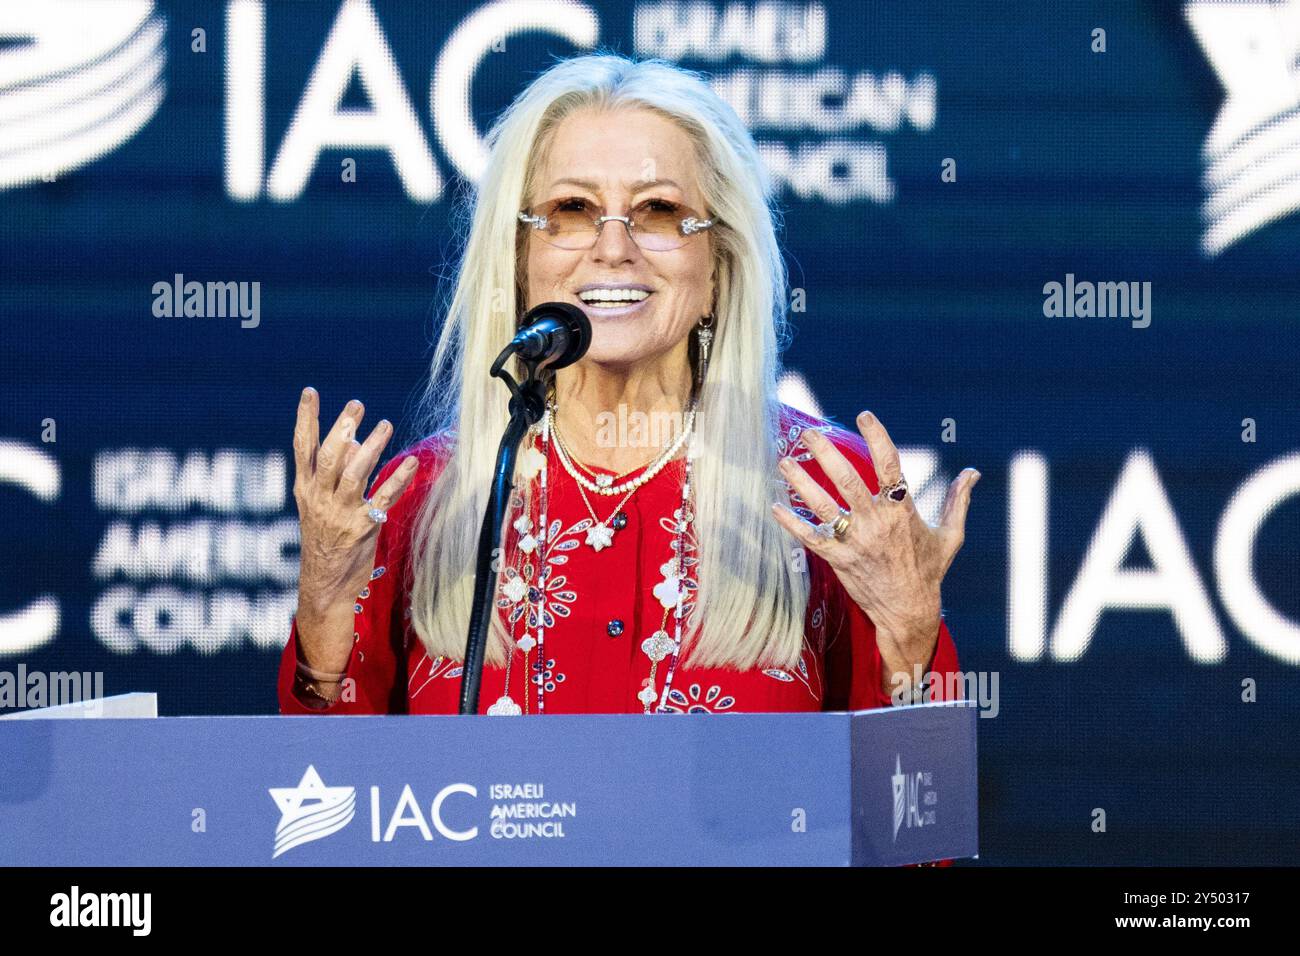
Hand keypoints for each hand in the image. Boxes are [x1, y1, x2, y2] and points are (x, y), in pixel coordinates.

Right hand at [292, 387, 418, 672]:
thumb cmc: (325, 540)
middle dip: (342, 427)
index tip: (310, 392)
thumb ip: (332, 474)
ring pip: (354, 473)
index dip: (305, 419)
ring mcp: (340, 513)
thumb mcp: (319, 506)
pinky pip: (383, 498)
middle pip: (329, 455)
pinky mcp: (362, 528)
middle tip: (357, 405)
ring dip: (371, 447)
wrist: (323, 586)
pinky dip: (398, 478)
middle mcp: (319, 499)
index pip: (302, 448)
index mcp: (305, 490)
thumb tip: (352, 441)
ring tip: (385, 425)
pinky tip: (411, 462)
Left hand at [770, 411, 977, 687]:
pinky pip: (810, 537)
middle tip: (808, 432)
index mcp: (903, 511)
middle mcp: (876, 522)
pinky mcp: (838, 559)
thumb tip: (972, 472)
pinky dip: (791, 522)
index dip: (877, 437)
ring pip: (823, 506)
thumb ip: (957, 501)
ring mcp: (855, 541)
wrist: (908, 612)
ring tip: (784, 462)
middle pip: (847, 480)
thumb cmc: (929, 572)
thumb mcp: (950, 536)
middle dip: (826, 453)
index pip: (889, 465)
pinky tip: (774, 506)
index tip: (864, 415)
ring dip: (801, 483)